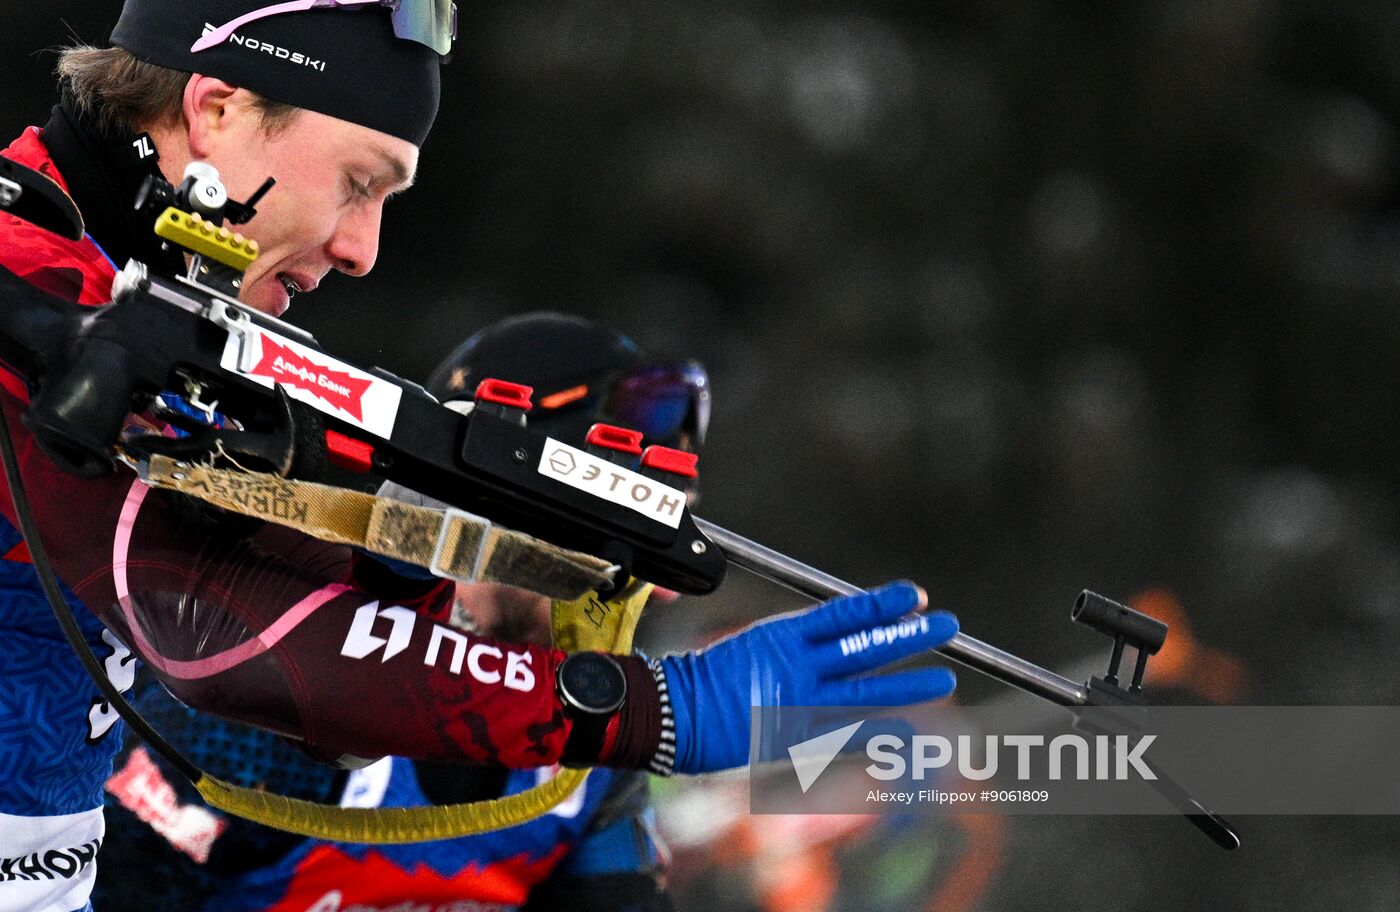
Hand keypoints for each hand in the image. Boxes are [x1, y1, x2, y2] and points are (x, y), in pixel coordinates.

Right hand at [660, 581, 957, 773]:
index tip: (915, 595)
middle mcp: (798, 665)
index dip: (881, 604)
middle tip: (948, 624)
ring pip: (865, 689)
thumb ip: (799, 644)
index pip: (844, 613)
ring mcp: (798, 701)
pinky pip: (847, 735)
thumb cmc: (712, 679)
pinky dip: (880, 734)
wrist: (676, 713)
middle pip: (865, 645)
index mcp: (785, 635)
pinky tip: (911, 734)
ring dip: (908, 685)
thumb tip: (840, 634)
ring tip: (945, 680)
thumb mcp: (757, 646)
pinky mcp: (795, 735)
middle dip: (909, 634)